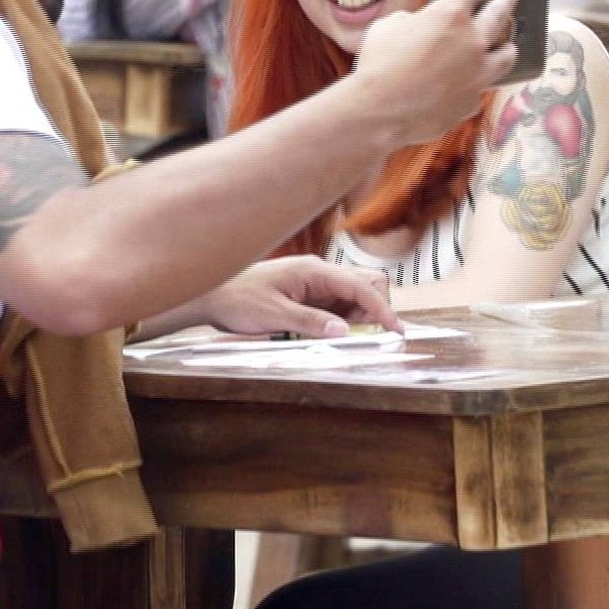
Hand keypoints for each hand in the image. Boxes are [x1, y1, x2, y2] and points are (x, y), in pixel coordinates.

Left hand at [183, 256, 400, 338]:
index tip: (395, 331)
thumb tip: (345, 331)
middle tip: (363, 337)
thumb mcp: (274, 315)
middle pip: (366, 285)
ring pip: (354, 297)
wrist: (212, 296)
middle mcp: (319, 273)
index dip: (382, 309)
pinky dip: (343, 320)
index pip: (362, 286)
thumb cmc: (238, 301)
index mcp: (314, 271)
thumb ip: (311, 322)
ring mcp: (314, 283)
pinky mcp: (308, 295)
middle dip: (374, 311)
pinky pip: (337, 306)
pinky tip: (328, 333)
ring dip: (358, 318)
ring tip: (340, 337)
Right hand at [352, 0, 518, 144]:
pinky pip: (482, 86)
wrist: (379, 111)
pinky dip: (476, 81)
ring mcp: (478, 73)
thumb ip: (414, 18)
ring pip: (508, 53)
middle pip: (502, 10)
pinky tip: (466, 82)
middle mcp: (472, 41)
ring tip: (502, 43)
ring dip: (504, 44)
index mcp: (450, 15)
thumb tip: (421, 23)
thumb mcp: (390, 26)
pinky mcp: (473, 101)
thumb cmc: (379, 66)